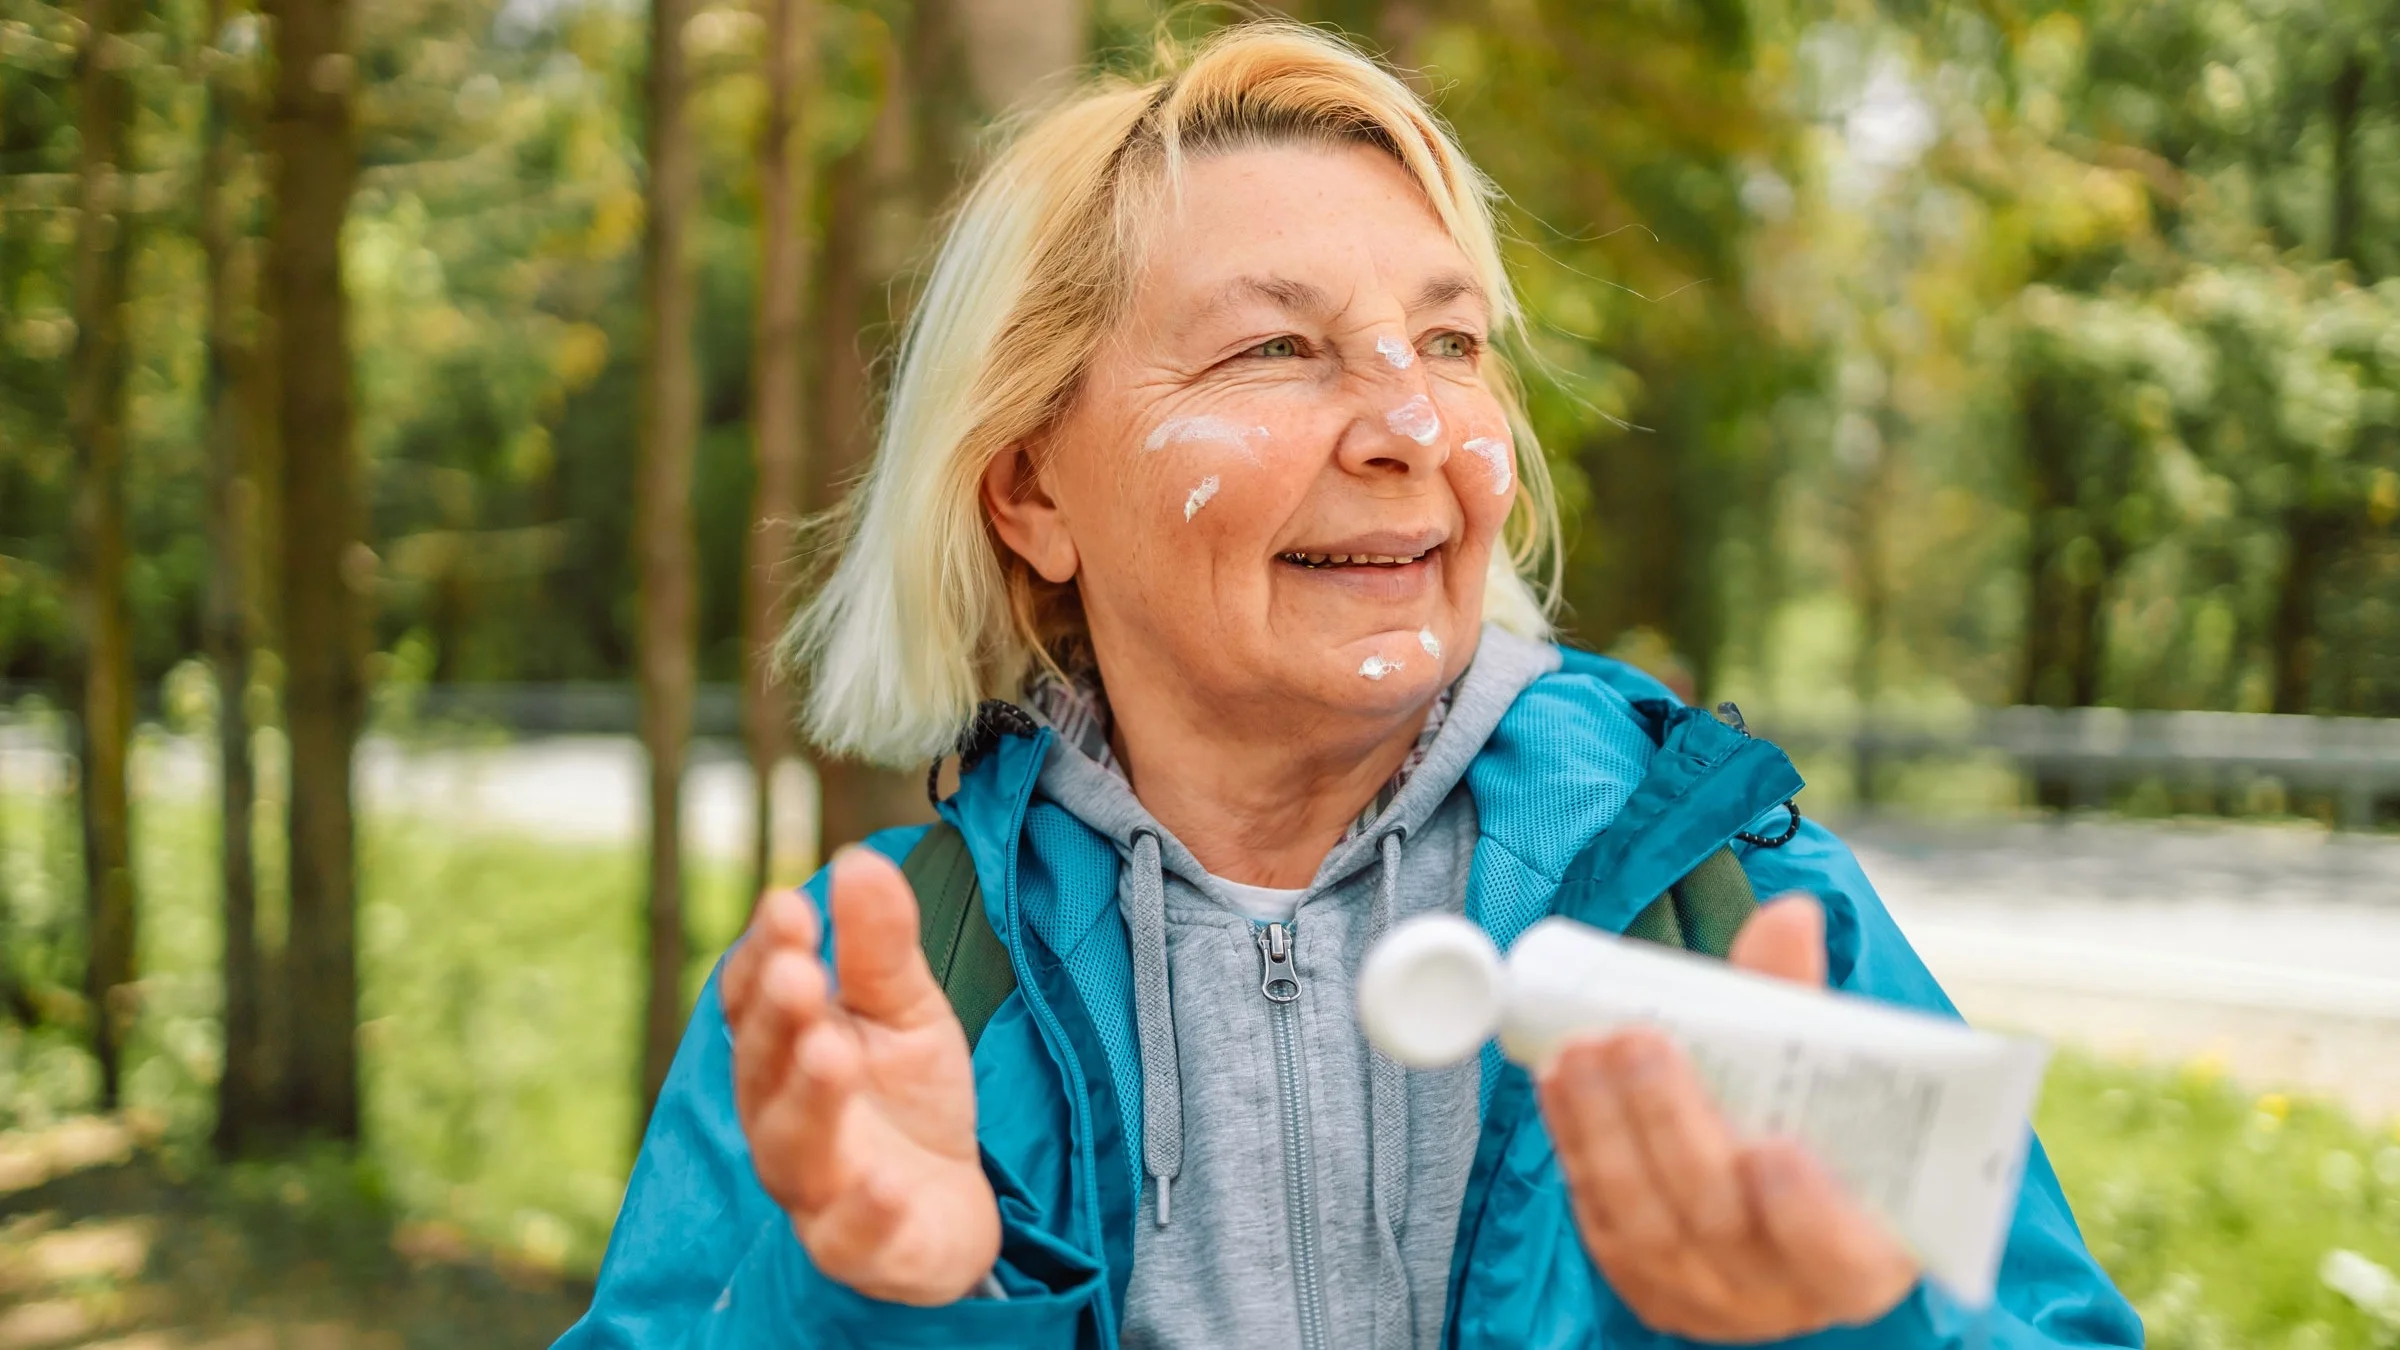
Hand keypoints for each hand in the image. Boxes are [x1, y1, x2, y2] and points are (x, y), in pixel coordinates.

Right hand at [720, 848, 999, 1304]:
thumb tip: (860, 858)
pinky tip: (887, 1181)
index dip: (762, 954)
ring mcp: (814, 1185)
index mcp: (784, 1047)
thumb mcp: (907, 1010)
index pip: (752, 998)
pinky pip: (848, 1235)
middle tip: (799, 971)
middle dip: (777, 1018)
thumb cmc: (907, 1097)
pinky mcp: (857, 1246)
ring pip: (792, 1146)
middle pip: (762, 1067)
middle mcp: (779, 1114)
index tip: (788, 905)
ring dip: (809, 1099)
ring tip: (832, 1052)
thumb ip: (881, 946)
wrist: (948, 1207)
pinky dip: (865, 1210)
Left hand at [1535, 895, 1919, 1340]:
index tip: (1775, 1148)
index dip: (1808, 1212)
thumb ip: (1800, 1001)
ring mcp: (1706, 1296)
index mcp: (1862, 1258)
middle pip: (1720, 1222)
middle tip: (1643, 1043)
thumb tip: (1789, 914)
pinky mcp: (1642, 1282)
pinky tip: (1562, 1082)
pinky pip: (1600, 1217)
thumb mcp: (1832, 1076)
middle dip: (1673, 1127)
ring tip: (1587, 1050)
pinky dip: (1579, 1145)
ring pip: (1646, 1224)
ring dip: (1608, 1129)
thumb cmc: (1821, 1135)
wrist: (1778, 1200)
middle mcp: (1782, 1292)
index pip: (1839, 1255)